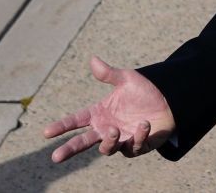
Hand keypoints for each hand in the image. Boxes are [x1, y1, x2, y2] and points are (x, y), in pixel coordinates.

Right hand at [44, 56, 175, 162]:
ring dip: (109, 141)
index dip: (61, 126)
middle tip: (56, 157)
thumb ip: (109, 74)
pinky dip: (138, 136)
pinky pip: (133, 147)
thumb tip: (93, 59)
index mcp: (99, 114)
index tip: (46, 132)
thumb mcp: (127, 79)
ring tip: (115, 130)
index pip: (76, 121)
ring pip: (107, 148)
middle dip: (69, 149)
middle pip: (83, 143)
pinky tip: (144, 124)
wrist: (169, 100)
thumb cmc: (145, 91)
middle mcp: (106, 129)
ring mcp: (121, 139)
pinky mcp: (137, 146)